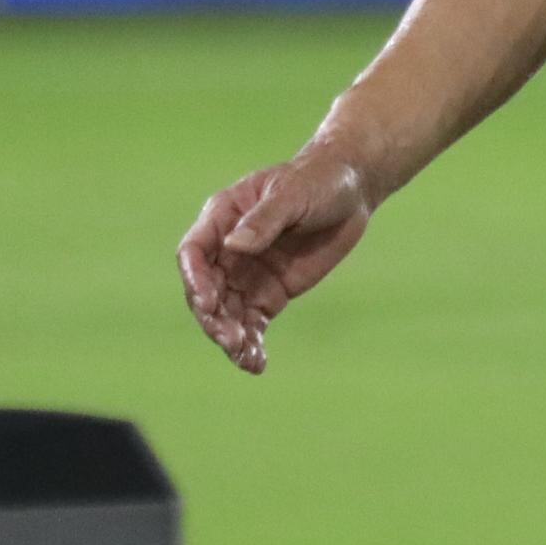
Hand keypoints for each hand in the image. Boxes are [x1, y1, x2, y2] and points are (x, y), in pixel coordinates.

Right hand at [177, 145, 375, 373]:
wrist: (351, 192)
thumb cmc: (317, 181)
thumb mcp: (292, 194)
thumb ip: (264, 221)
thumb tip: (234, 247)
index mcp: (222, 216)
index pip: (194, 252)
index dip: (195, 279)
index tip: (208, 303)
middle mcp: (227, 250)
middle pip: (206, 290)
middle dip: (213, 317)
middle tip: (230, 339)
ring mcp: (247, 274)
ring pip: (226, 313)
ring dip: (230, 337)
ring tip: (246, 357)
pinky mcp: (269, 295)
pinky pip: (252, 323)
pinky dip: (251, 344)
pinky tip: (256, 364)